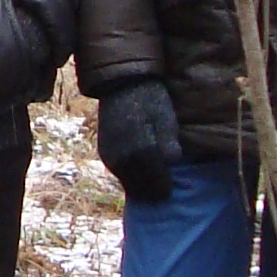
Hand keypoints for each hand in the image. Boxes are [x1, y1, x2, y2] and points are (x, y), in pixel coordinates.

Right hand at [95, 80, 184, 205]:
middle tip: (162, 190)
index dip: (164, 189)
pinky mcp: (104, 152)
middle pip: (139, 189)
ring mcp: (111, 156)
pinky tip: (138, 169)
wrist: (122, 85)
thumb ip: (169, 144)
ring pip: (127, 182)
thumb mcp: (167, 120)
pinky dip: (129, 175)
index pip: (155, 184)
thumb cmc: (150, 101)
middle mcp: (123, 158)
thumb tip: (172, 162)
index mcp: (142, 151)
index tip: (171, 190)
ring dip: (139, 184)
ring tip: (151, 180)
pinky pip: (119, 173)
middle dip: (151, 191)